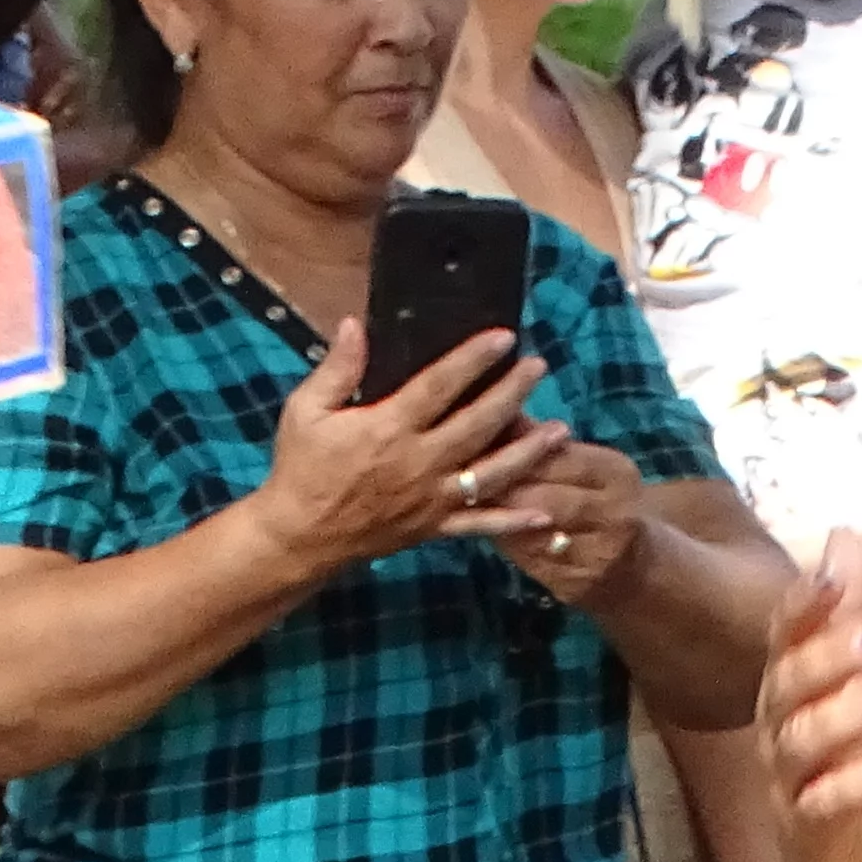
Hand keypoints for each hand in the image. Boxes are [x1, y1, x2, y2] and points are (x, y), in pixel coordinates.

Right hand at [255, 320, 544, 576]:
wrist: (300, 536)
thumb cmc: (301, 468)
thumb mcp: (305, 411)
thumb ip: (336, 369)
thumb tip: (353, 325)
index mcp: (389, 427)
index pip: (440, 385)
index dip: (474, 359)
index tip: (504, 338)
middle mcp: (419, 461)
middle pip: (479, 424)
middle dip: (513, 394)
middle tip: (540, 368)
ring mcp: (431, 498)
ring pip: (492, 473)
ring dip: (529, 452)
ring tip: (561, 430)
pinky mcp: (434, 527)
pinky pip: (479, 524)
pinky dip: (513, 520)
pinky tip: (546, 512)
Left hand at [455, 426, 646, 607]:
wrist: (634, 566)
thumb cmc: (597, 501)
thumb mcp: (584, 467)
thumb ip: (540, 441)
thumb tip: (499, 407)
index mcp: (616, 473)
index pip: (557, 457)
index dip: (514, 450)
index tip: (474, 439)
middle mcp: (616, 512)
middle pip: (543, 496)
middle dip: (500, 486)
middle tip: (457, 475)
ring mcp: (600, 553)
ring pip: (535, 532)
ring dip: (499, 517)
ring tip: (465, 503)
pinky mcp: (579, 584)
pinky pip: (532, 562)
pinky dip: (508, 545)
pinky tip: (484, 532)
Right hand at [760, 533, 861, 861]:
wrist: (847, 861)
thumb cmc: (850, 761)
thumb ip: (854, 615)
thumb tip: (845, 539)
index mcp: (787, 687)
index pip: (781, 637)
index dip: (803, 604)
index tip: (834, 573)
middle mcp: (777, 729)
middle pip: (786, 686)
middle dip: (826, 656)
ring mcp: (787, 780)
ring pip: (801, 741)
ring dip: (848, 715)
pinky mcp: (808, 828)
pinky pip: (825, 801)